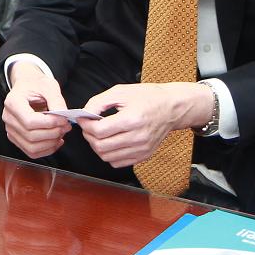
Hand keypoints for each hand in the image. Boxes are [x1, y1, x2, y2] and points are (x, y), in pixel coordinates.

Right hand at [1, 63, 70, 159]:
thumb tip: (63, 116)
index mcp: (12, 102)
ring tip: (61, 132)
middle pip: (31, 136)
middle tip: (67, 125)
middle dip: (53, 133)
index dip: (49, 123)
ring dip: (51, 143)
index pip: (30, 121)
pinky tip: (56, 141)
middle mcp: (8, 118)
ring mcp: (10, 130)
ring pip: (31, 147)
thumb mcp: (48, 85)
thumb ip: (56, 100)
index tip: (64, 119)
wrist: (27, 86)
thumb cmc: (36, 85)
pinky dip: (46, 150)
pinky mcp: (16, 138)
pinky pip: (31, 152)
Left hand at [78, 82, 209, 167]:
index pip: (99, 131)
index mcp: (132, 120)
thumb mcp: (121, 91)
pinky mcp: (144, 155)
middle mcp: (138, 138)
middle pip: (101, 146)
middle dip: (89, 136)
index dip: (85, 125)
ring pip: (107, 157)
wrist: (172, 108)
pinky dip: (109, 154)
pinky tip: (110, 142)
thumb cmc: (148, 97)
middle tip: (88, 126)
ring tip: (98, 134)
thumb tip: (84, 113)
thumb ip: (98, 101)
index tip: (83, 118)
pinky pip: (118, 162)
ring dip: (97, 146)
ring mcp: (142, 149)